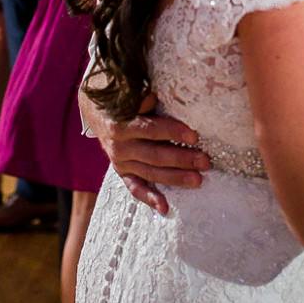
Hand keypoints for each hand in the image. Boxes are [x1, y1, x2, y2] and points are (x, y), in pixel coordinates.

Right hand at [82, 91, 207, 215]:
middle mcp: (120, 147)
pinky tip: (165, 208)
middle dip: (182, 159)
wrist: (98, 112)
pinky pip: (136, 188)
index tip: (194, 135)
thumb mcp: (129, 94)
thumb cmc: (122, 100)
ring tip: (197, 180)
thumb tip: (154, 98)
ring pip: (150, 173)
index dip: (173, 132)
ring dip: (175, 178)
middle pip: (155, 155)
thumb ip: (142, 98)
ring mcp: (121, 162)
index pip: (151, 130)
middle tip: (205, 161)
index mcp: (122, 125)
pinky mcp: (123, 173)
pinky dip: (149, 199)